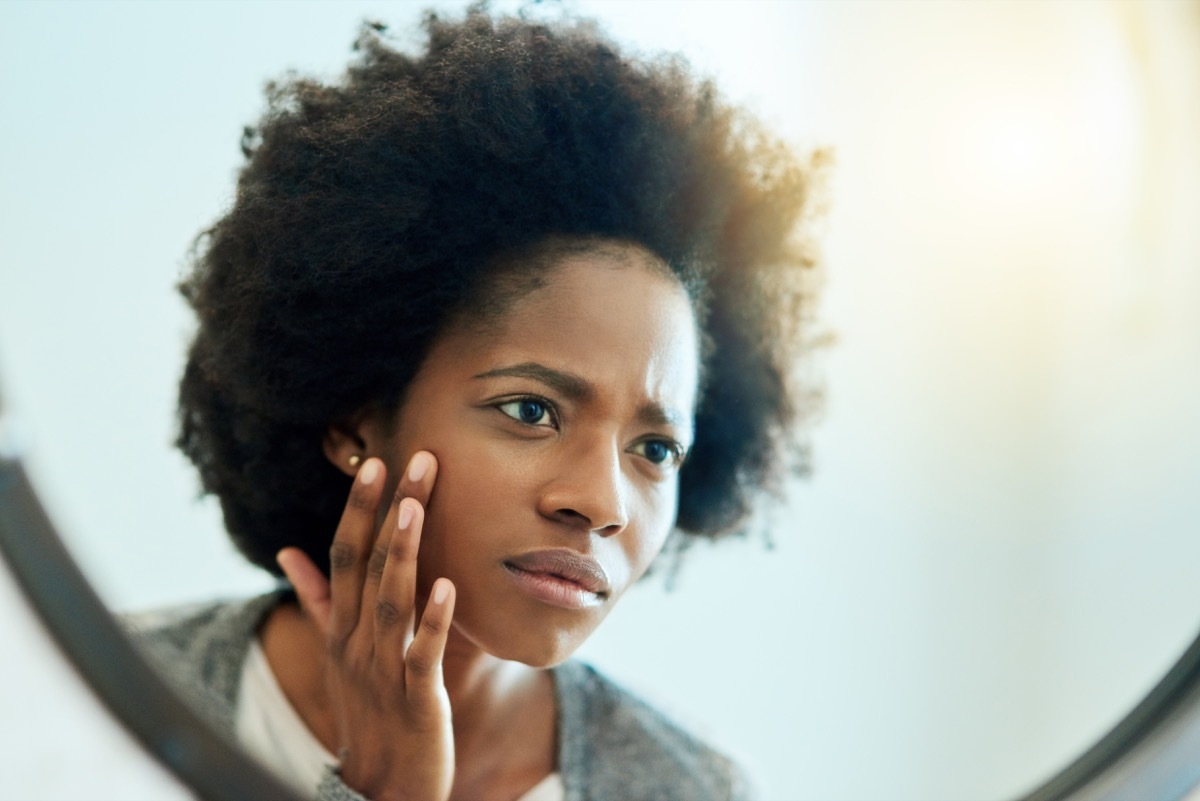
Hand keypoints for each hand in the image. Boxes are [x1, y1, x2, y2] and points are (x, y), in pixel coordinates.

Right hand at [277, 452, 455, 800]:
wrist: (378, 788)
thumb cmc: (364, 711)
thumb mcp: (334, 652)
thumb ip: (317, 599)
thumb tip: (289, 550)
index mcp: (341, 627)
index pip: (344, 556)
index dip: (358, 509)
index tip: (375, 462)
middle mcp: (356, 642)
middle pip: (370, 566)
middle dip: (388, 512)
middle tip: (412, 458)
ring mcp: (384, 670)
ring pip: (390, 602)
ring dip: (403, 552)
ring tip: (416, 505)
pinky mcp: (416, 700)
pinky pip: (422, 655)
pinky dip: (434, 621)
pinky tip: (449, 585)